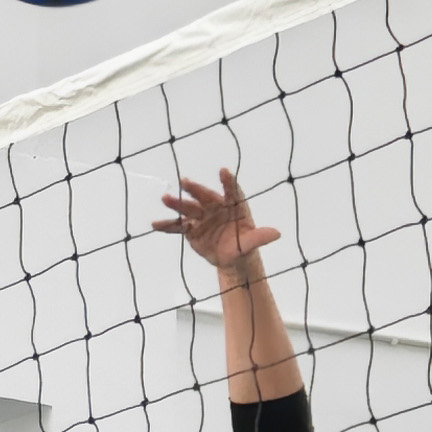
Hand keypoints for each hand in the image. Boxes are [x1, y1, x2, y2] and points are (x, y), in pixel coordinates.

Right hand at [151, 168, 282, 284]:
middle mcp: (216, 207)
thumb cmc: (243, 246)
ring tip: (165, 198)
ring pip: (188, 208)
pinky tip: (155, 224)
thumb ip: (260, 237)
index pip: (232, 191)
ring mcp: (202, 217)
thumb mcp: (251, 243)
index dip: (228, 182)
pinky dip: (168, 226)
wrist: (230, 259)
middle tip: (184, 182)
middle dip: (194, 189)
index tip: (224, 172)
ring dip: (177, 203)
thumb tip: (277, 234)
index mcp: (234, 205)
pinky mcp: (191, 229)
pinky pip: (178, 226)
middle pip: (205, 196)